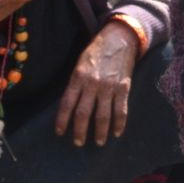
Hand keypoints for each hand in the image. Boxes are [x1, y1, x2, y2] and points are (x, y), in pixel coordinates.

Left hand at [56, 21, 138, 146]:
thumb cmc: (97, 52)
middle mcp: (92, 84)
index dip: (62, 121)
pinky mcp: (123, 88)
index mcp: (78, 77)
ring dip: (100, 132)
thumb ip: (76, 84)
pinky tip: (117, 133)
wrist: (119, 39)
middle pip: (83, 114)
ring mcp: (109, 87)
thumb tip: (70, 105)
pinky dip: (119, 124)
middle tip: (78, 143)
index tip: (60, 133)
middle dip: (80, 131)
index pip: (67, 104)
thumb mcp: (80, 64)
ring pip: (102, 116)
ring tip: (99, 142)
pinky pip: (121, 110)